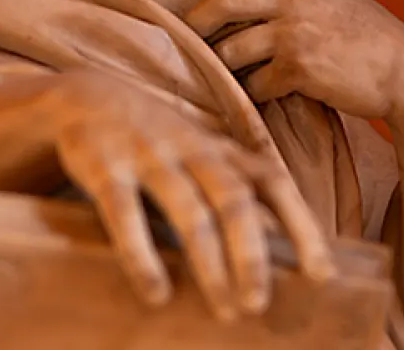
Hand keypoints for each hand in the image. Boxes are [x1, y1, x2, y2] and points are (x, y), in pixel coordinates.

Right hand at [41, 70, 335, 320]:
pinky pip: (125, 211)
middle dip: (251, 253)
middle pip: (233, 198)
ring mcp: (148, 154)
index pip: (272, 183)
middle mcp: (191, 148)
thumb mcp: (200, 156)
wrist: (82, 96)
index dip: (301, 225)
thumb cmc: (155, 141)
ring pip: (188, 207)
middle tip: (259, 304)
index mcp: (220, 150)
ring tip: (224, 308)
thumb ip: (235, 192)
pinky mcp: (104, 165)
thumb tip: (283, 251)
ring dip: (209, 261)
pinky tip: (157, 292)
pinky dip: (142, 254)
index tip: (321, 274)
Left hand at [186, 0, 403, 133]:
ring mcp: (296, 33)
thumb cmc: (375, 41)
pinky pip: (256, 84)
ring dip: (225, 67)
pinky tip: (266, 96)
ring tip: (229, 76)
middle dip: (197, 17)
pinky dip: (255, 93)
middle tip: (187, 32)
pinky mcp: (299, 69)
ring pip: (233, 48)